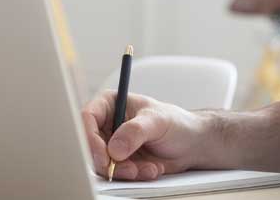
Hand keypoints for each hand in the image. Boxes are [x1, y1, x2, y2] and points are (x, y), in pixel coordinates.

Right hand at [81, 91, 210, 180]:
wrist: (191, 144)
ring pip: (102, 163)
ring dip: (124, 171)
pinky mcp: (119, 162)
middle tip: (128, 169)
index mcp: (110, 104)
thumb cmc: (176, 123)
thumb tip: (115, 149)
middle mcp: (107, 124)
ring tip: (147, 168)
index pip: (87, 119)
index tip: (104, 155)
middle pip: (90, 145)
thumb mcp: (157, 121)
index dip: (90, 138)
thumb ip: (135, 132)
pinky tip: (151, 169)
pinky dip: (133, 175)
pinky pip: (115, 174)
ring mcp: (112, 144)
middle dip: (109, 161)